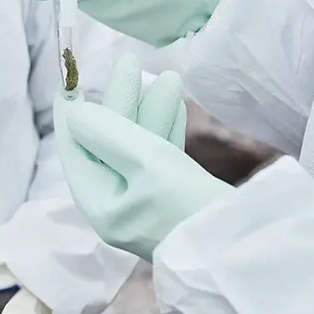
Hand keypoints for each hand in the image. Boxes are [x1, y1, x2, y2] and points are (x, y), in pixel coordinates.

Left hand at [56, 52, 231, 260]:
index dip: (73, 112)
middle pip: (110, 143)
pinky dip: (166, 131)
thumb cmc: (188, 208)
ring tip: (167, 77)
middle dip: (122, 101)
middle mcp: (117, 206)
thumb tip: (76, 114)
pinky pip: (162, 159)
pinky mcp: (174, 202)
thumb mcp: (144, 162)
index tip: (69, 82)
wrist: (243, 252)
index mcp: (100, 202)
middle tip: (129, 61)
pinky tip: (176, 106)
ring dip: (151, 110)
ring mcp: (146, 205)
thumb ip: (108, 133)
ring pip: (139, 147)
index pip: (77, 149)